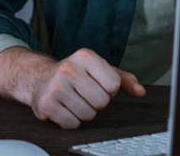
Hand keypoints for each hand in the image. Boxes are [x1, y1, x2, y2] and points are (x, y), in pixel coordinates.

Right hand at [29, 49, 144, 128]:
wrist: (39, 77)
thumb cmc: (75, 74)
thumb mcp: (98, 69)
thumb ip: (122, 78)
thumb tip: (140, 91)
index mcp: (85, 56)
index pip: (113, 84)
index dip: (107, 89)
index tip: (95, 83)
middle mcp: (69, 68)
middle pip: (102, 102)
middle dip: (96, 102)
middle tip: (83, 93)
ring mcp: (56, 86)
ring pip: (88, 115)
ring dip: (83, 112)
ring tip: (73, 100)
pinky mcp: (47, 104)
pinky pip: (73, 124)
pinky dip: (71, 120)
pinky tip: (64, 108)